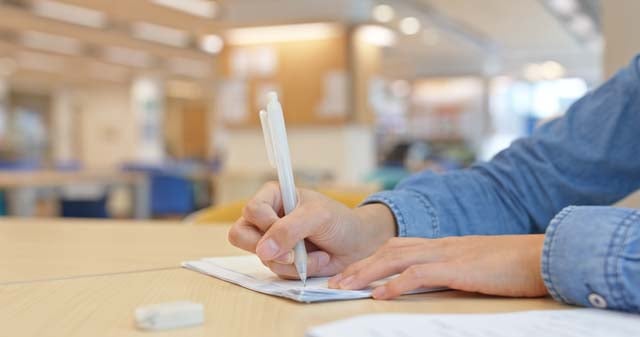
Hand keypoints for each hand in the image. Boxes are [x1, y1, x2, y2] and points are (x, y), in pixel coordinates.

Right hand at [228, 182, 395, 278]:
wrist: (357, 244)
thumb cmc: (338, 221)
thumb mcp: (317, 217)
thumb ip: (289, 229)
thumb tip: (263, 250)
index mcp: (273, 197)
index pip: (252, 210)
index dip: (266, 224)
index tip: (289, 231)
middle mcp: (267, 218)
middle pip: (241, 235)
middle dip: (268, 249)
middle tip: (291, 254)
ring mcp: (272, 241)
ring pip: (262, 258)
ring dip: (292, 262)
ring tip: (317, 254)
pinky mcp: (280, 261)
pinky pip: (277, 271)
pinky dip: (298, 271)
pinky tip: (316, 261)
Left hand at [328, 235, 547, 298]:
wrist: (542, 256)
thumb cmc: (512, 266)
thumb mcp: (475, 267)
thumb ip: (451, 270)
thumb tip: (431, 283)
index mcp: (442, 246)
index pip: (397, 247)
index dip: (370, 259)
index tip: (350, 273)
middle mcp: (439, 246)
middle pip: (388, 250)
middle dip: (358, 266)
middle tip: (333, 281)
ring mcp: (447, 255)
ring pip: (395, 259)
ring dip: (366, 273)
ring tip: (344, 286)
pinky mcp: (458, 268)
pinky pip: (419, 275)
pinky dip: (395, 284)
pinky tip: (380, 295)